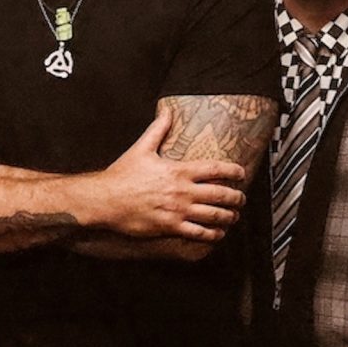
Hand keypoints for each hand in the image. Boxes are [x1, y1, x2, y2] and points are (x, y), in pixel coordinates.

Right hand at [90, 108, 245, 240]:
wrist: (105, 200)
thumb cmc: (122, 175)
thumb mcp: (141, 149)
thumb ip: (158, 130)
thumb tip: (167, 112)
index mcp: (178, 170)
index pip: (215, 169)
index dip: (233, 171)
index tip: (241, 173)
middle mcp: (182, 191)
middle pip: (221, 194)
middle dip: (237, 197)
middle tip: (242, 198)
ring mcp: (178, 211)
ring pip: (214, 215)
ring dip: (229, 216)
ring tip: (234, 216)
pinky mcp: (170, 227)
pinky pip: (199, 233)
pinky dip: (213, 234)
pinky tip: (217, 233)